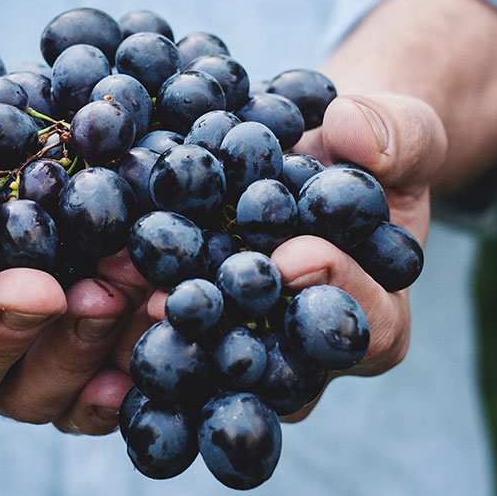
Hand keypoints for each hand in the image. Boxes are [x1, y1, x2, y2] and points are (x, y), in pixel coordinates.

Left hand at [138, 92, 446, 421]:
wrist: (314, 155)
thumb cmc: (368, 152)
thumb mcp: (403, 132)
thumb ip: (397, 135)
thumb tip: (352, 130)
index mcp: (376, 318)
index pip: (368, 327)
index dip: (336, 293)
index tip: (294, 255)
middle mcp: (307, 353)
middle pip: (277, 365)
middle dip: (232, 329)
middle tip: (184, 298)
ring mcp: (247, 347)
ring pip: (212, 360)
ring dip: (166, 329)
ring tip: (125, 288)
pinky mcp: (195, 326)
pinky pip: (166, 330)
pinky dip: (129, 306)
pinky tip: (94, 279)